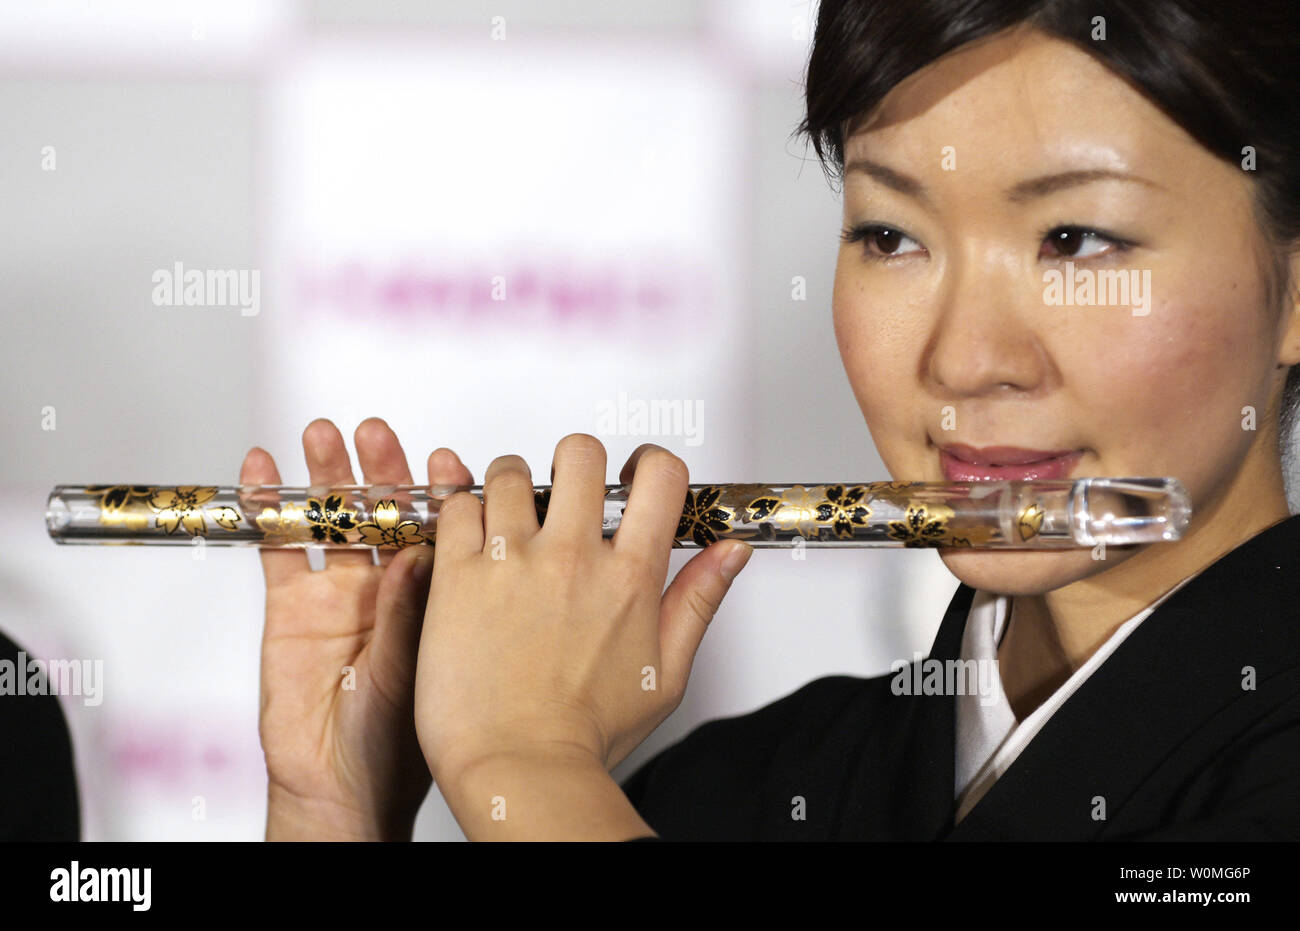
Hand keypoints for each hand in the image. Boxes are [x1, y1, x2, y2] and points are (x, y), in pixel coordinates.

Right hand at [244, 417, 472, 839]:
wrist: (344, 787)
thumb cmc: (399, 740)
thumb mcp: (420, 667)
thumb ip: (415, 610)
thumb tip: (426, 551)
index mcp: (432, 596)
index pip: (439, 529)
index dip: (440, 493)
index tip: (445, 460)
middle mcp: (387, 586)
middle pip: (383, 513)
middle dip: (379, 470)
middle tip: (375, 433)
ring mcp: (339, 592)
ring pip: (332, 520)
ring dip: (327, 476)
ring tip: (322, 436)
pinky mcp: (291, 606)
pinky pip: (279, 548)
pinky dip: (270, 508)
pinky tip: (264, 472)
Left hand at [413, 435, 752, 835]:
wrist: (517, 766)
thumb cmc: (585, 733)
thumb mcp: (666, 672)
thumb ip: (699, 600)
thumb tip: (731, 553)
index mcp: (630, 577)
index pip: (659, 475)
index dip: (649, 462)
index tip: (634, 473)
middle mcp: (574, 557)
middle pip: (581, 452)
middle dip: (576, 462)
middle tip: (566, 489)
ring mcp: (514, 561)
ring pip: (512, 471)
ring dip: (514, 485)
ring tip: (510, 516)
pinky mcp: (460, 574)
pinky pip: (457, 505)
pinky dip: (463, 511)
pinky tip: (473, 540)